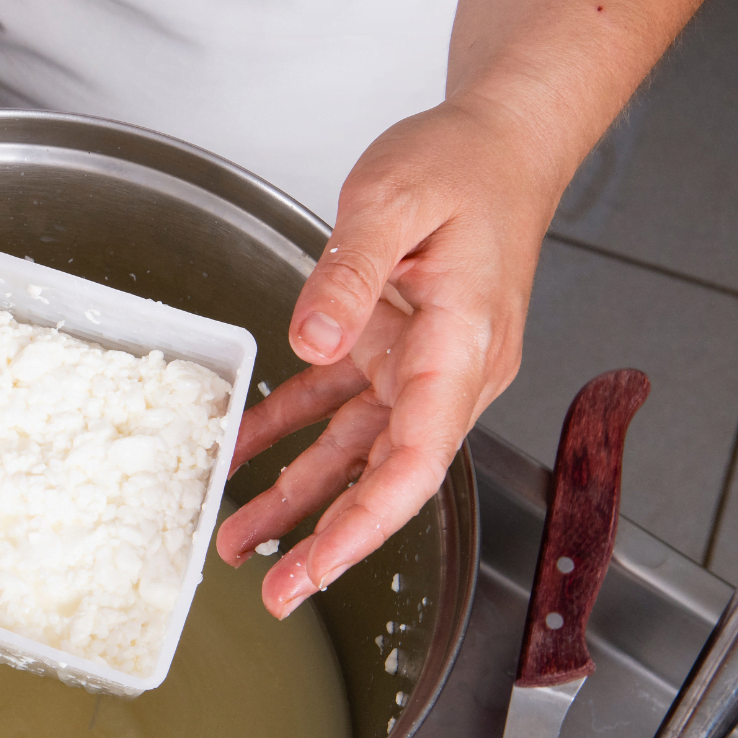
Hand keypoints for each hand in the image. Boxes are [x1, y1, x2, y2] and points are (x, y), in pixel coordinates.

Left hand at [214, 98, 562, 616]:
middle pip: (386, 475)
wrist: (500, 142)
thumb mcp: (394, 198)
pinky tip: (241, 454)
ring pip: (354, 450)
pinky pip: (334, 402)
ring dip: (298, 498)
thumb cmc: (464, 164)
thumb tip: (311, 337)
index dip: (369, 521)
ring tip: (237, 544)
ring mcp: (419, 362)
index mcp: (461, 345)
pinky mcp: (392, 344)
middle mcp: (446, 369)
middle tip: (274, 595)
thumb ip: (349, 269)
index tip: (324, 566)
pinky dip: (288, 429)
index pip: (418, 457)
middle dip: (330, 540)